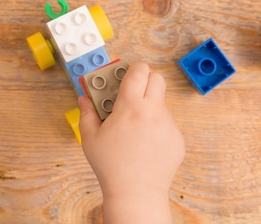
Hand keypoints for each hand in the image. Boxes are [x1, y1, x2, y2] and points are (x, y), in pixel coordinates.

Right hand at [78, 62, 184, 223]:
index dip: (131, 68)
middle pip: (157, 78)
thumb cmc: (111, 166)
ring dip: (148, 105)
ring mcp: (168, 126)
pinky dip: (155, 126)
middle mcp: (153, 112)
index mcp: (130, 107)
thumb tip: (84, 99)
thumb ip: (87, 113)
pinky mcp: (177, 140)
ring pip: (161, 103)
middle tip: (129, 92)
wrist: (136, 193)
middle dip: (144, 80)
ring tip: (132, 126)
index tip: (121, 74)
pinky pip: (167, 123)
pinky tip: (143, 142)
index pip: (139, 71)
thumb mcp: (90, 137)